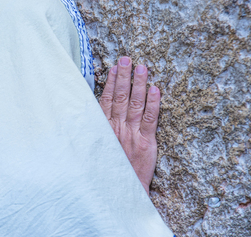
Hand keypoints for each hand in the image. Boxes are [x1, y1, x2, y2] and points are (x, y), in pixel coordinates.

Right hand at [99, 56, 159, 194]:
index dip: (110, 82)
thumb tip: (94, 113)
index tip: (114, 67)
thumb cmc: (106, 170)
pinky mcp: (146, 142)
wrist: (119, 192)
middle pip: (119, 97)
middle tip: (127, 58)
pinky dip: (153, 103)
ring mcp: (131, 134)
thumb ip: (96, 130)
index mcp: (102, 128)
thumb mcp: (94, 149)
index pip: (106, 99)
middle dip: (123, 76)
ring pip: (134, 103)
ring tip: (141, 67)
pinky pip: (150, 119)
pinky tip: (155, 89)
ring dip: (138, 84)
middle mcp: (116, 128)